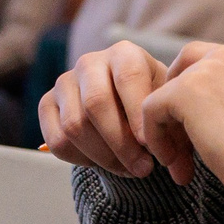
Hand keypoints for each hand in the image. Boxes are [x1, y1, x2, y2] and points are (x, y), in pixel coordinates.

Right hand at [39, 41, 175, 177]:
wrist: (128, 106)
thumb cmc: (153, 106)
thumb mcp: (168, 109)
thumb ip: (175, 133)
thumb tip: (177, 169)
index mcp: (124, 54)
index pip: (127, 78)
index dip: (137, 115)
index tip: (151, 146)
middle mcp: (90, 62)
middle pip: (95, 103)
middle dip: (120, 144)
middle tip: (143, 169)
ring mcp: (64, 82)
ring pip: (75, 125)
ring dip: (103, 156)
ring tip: (127, 169)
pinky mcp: (47, 104)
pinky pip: (56, 140)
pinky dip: (81, 159)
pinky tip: (102, 162)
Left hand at [139, 43, 223, 193]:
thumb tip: (195, 114)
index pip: (202, 66)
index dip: (192, 102)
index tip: (197, 138)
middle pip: (179, 74)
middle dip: (174, 112)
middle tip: (181, 151)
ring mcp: (206, 70)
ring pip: (164, 96)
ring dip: (167, 132)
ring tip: (179, 165)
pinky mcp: (184, 91)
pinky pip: (151, 110)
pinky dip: (155, 138)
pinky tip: (173, 163)